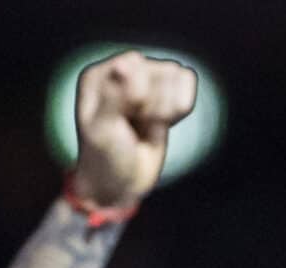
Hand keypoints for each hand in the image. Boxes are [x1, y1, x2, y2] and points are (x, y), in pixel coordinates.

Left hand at [71, 50, 198, 209]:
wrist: (121, 184)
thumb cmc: (105, 158)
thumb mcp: (103, 131)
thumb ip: (114, 97)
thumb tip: (125, 64)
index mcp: (97, 76)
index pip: (134, 64)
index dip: (136, 96)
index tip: (122, 119)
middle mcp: (119, 70)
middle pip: (159, 71)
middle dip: (153, 105)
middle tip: (133, 126)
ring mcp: (144, 77)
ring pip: (176, 75)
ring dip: (166, 109)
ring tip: (145, 125)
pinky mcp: (165, 88)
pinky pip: (188, 81)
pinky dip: (181, 107)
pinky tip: (162, 121)